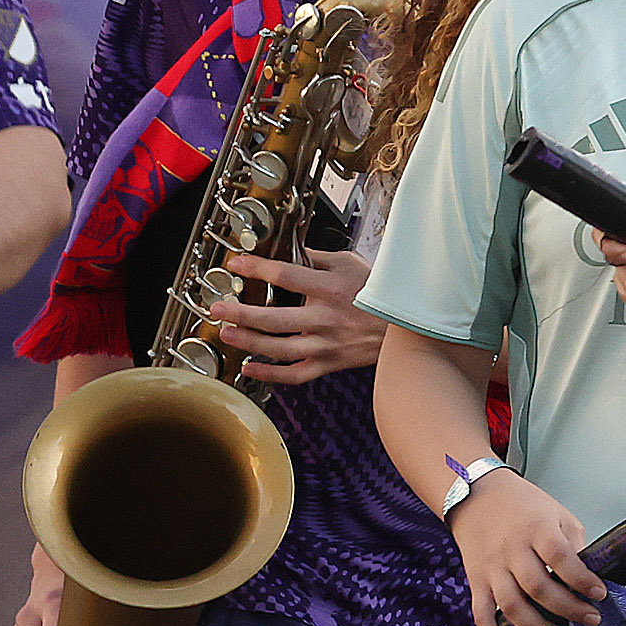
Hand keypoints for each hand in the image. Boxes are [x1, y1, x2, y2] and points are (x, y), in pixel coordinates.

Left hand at [206, 246, 381, 384]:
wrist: (407, 327)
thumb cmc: (380, 294)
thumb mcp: (352, 265)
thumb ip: (319, 259)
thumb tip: (291, 251)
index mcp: (332, 289)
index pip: (286, 275)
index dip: (257, 268)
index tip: (237, 264)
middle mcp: (326, 318)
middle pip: (273, 318)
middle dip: (240, 313)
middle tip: (218, 308)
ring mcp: (326, 344)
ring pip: (279, 348)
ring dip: (248, 341)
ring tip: (227, 333)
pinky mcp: (329, 362)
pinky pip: (294, 374)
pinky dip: (269, 374)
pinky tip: (249, 367)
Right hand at [449, 470, 601, 625]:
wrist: (475, 495)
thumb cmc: (520, 503)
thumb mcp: (556, 512)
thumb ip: (573, 541)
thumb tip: (588, 571)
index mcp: (536, 530)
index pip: (562, 559)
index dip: (582, 580)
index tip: (600, 594)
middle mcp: (512, 551)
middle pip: (539, 588)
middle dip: (568, 609)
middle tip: (589, 619)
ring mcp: (492, 568)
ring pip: (513, 607)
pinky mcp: (476, 581)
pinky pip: (482, 615)